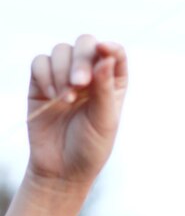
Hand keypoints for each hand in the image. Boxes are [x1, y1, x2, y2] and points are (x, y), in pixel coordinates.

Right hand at [27, 35, 127, 184]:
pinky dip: (45, 75)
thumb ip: (105, 88)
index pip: (114, 52)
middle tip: (79, 84)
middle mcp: (89, 74)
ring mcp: (64, 77)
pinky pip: (40, 62)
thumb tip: (106, 55)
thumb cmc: (90, 147)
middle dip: (81, 60)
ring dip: (62, 71)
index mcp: (112, 81)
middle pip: (85, 44)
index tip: (102, 49)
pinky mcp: (41, 84)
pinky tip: (51, 97)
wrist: (61, 170)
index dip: (109, 46)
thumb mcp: (104, 119)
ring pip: (61, 50)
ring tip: (66, 100)